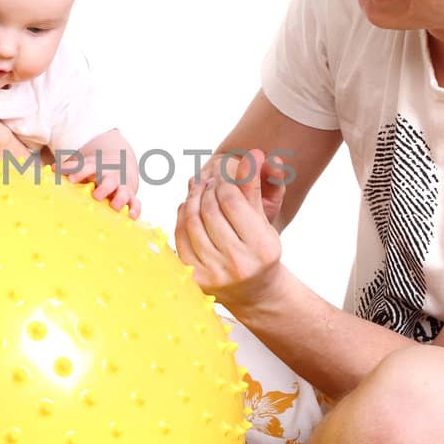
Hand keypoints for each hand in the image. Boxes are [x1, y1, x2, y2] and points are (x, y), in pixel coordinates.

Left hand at [65, 133, 140, 218]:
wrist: (120, 163)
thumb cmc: (94, 170)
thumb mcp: (83, 165)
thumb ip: (70, 168)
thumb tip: (53, 170)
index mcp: (96, 168)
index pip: (87, 168)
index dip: (79, 172)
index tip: (71, 179)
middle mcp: (110, 177)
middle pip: (109, 181)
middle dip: (104, 188)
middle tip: (96, 196)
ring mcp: (121, 187)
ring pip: (123, 192)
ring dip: (120, 199)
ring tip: (115, 207)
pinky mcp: (131, 197)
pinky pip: (135, 203)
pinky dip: (135, 209)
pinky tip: (131, 217)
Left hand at [175, 148, 282, 307]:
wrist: (255, 291)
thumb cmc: (261, 249)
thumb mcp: (264, 218)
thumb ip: (254, 186)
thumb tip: (252, 153)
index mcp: (261, 246)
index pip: (231, 199)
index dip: (222, 181)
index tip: (220, 175)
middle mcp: (239, 262)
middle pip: (209, 210)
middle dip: (205, 189)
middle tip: (206, 179)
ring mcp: (215, 273)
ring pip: (191, 222)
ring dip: (191, 200)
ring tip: (197, 189)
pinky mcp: (196, 279)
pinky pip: (180, 238)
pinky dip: (181, 218)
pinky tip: (188, 208)